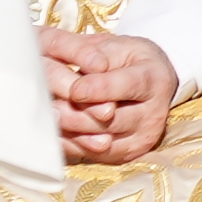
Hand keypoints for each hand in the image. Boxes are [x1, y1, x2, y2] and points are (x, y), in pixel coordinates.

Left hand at [44, 28, 180, 166]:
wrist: (146, 82)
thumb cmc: (125, 59)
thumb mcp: (114, 46)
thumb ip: (93, 57)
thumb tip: (76, 84)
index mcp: (154, 79)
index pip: (128, 86)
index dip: (100, 89)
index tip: (74, 90)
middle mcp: (153, 113)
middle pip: (112, 121)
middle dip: (78, 115)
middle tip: (49, 108)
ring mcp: (141, 138)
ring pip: (100, 142)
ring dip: (71, 132)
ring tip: (47, 118)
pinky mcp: (124, 154)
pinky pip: (93, 155)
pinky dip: (70, 145)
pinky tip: (52, 133)